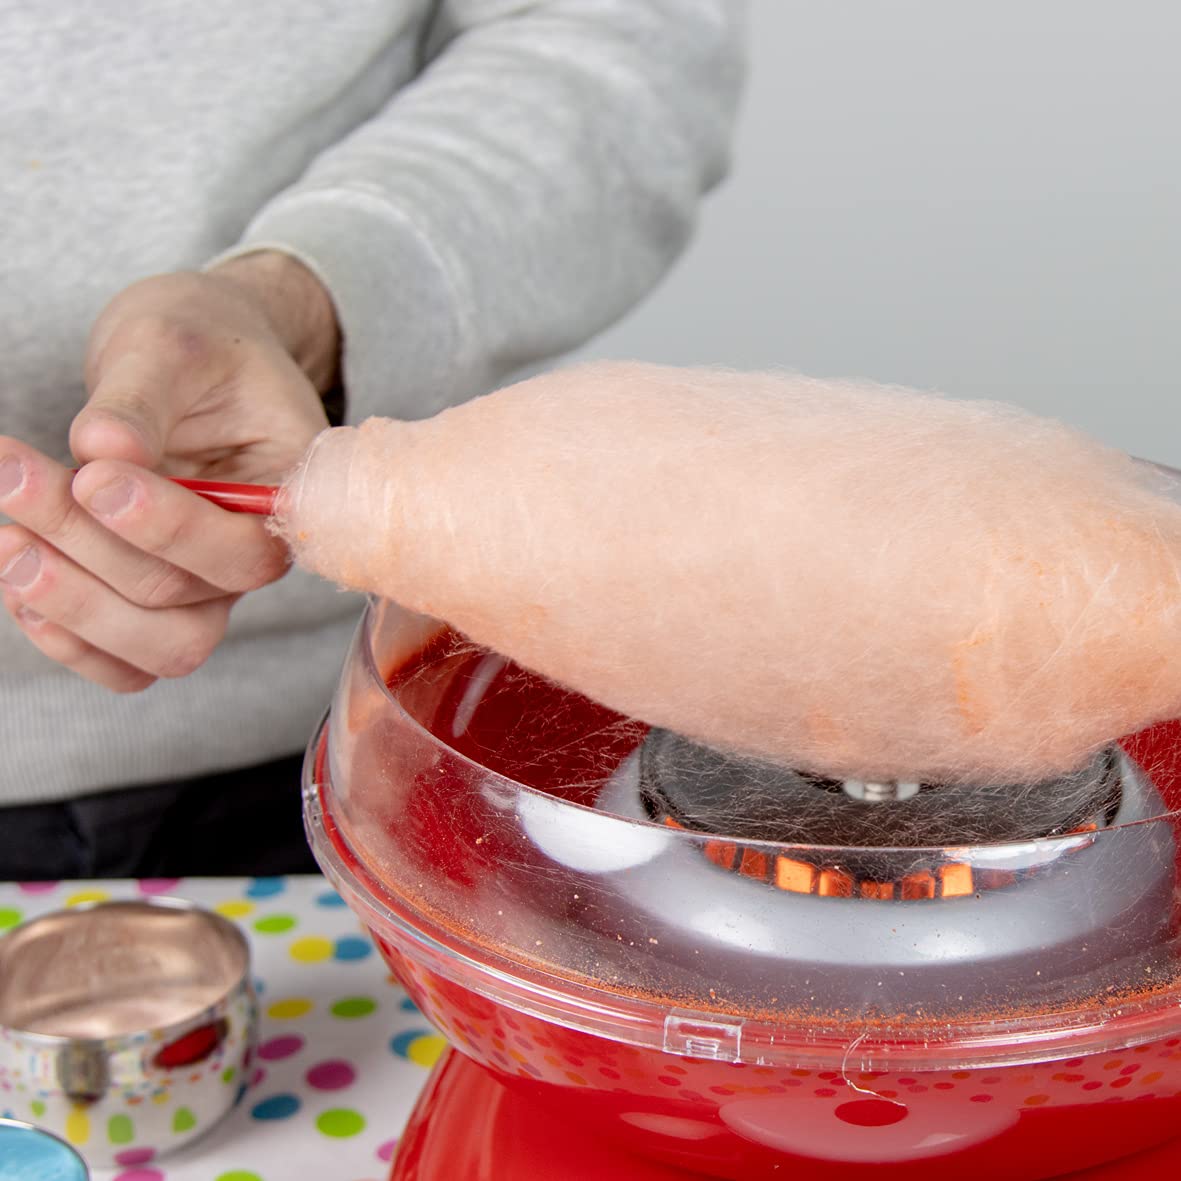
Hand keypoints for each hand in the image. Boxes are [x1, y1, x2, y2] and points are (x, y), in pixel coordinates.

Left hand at [0, 251, 338, 690]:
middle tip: (11, 475)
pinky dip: (71, 642)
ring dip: (75, 604)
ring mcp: (207, 584)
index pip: (244, 548)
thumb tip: (103, 449)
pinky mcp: (159, 599)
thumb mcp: (170, 341)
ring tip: (3, 538)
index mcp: (288, 492)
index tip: (91, 475)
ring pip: (162, 645)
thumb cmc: (198, 341)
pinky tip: (17, 586)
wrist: (192, 353)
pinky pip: (130, 663)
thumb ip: (142, 397)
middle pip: (190, 600)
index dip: (169, 529)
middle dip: (91, 547)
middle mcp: (253, 551)